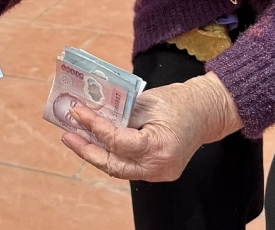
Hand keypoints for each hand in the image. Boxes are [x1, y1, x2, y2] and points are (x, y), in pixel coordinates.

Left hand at [61, 72, 242, 182]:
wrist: (207, 111)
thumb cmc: (179, 101)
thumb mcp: (147, 101)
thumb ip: (121, 111)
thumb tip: (93, 112)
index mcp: (158, 146)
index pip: (117, 141)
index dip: (94, 126)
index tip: (77, 112)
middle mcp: (159, 166)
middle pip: (114, 164)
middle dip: (87, 150)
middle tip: (67, 135)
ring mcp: (160, 173)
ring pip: (120, 169)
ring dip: (96, 154)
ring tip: (75, 138)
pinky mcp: (158, 171)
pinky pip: (129, 166)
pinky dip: (112, 155)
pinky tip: (96, 142)